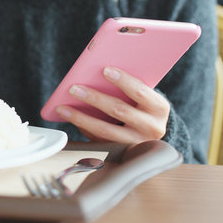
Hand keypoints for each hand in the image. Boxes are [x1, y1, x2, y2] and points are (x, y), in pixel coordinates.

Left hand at [55, 67, 169, 142]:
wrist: (150, 130)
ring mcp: (136, 143)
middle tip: (74, 89)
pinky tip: (70, 118)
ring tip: (63, 108)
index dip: (123, 81)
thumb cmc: (142, 105)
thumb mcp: (143, 96)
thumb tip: (96, 72)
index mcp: (159, 108)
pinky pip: (99, 140)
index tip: (105, 70)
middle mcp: (152, 128)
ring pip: (105, 130)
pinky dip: (83, 128)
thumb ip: (128, 87)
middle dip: (95, 98)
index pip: (140, 92)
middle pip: (119, 111)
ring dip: (81, 118)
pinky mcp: (122, 152)